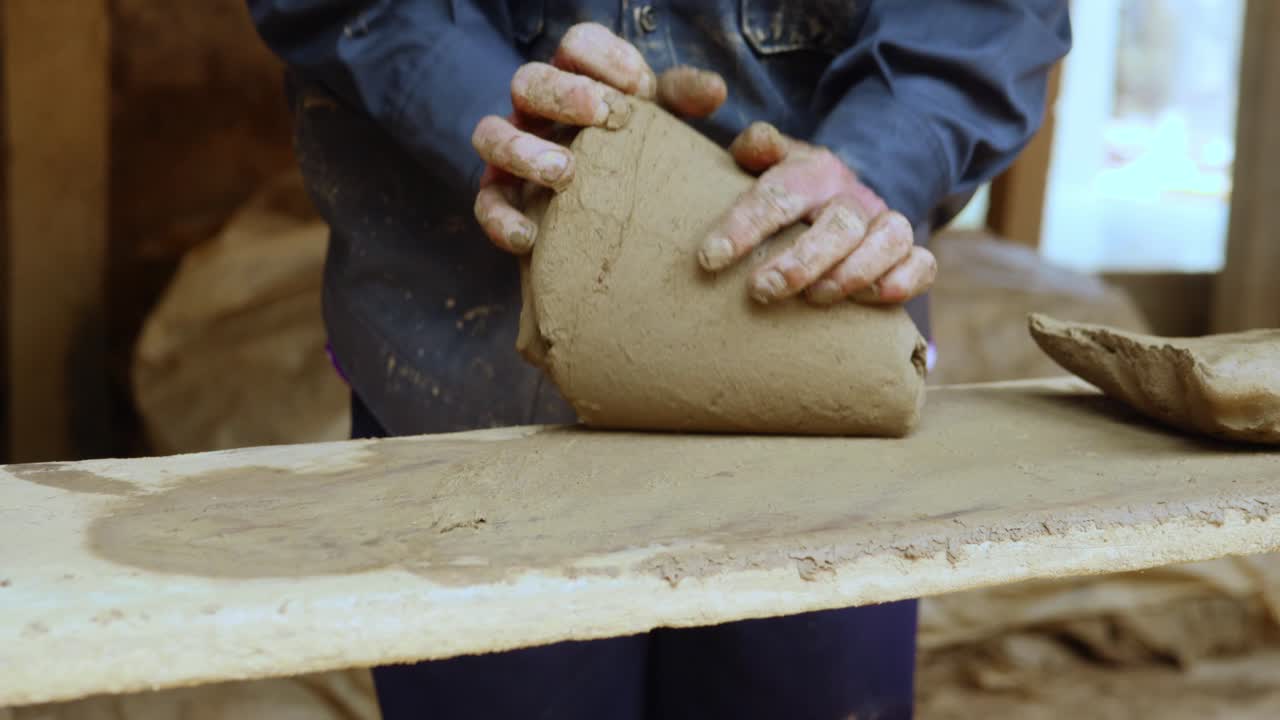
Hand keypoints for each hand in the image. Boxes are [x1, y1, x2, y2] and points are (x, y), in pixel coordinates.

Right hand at [472, 23, 726, 253]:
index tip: (640, 86)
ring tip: (564, 172)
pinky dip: (502, 219)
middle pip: (529, 80)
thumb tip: (715, 90)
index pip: (577, 45)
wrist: (609, 222)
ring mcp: (512, 151)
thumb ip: (683, 101)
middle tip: (603, 115)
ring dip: (523, 150)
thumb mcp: (661, 124)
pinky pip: (485, 203)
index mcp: (577, 78)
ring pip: (490, 134)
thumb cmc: (636, 156)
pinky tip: (529, 238)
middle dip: (563, 94)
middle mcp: (536, 109)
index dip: (604, 57)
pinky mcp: (500, 198)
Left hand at [698, 122, 936, 305]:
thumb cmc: (785, 189)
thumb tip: (756, 140)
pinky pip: (923, 264)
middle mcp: (851, 196)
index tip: (710, 258)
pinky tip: (877, 298)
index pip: (780, 193)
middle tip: (760, 290)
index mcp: (812, 170)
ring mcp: (883, 224)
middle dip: (801, 261)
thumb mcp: (764, 163)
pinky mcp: (906, 254)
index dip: (745, 225)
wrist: (838, 193)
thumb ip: (754, 149)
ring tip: (814, 299)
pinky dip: (905, 279)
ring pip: (888, 240)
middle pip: (839, 224)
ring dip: (853, 273)